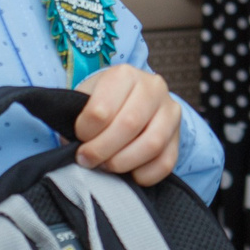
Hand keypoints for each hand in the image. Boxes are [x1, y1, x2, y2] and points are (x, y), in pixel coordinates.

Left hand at [71, 64, 184, 186]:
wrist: (132, 101)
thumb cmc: (104, 102)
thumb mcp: (87, 98)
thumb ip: (77, 116)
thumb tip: (71, 144)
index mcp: (124, 74)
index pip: (102, 109)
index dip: (85, 132)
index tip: (78, 139)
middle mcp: (153, 87)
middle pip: (129, 124)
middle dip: (102, 150)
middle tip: (87, 160)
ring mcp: (170, 112)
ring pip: (151, 144)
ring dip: (122, 162)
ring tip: (107, 165)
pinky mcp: (178, 137)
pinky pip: (165, 163)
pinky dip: (144, 175)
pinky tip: (128, 172)